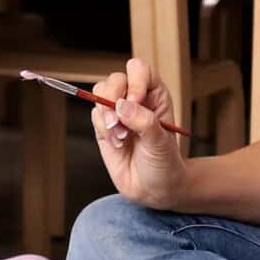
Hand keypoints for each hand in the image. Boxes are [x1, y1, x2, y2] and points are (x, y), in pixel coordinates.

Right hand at [87, 58, 189, 208]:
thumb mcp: (160, 143)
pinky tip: (116, 144)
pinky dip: (102, 129)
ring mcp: (118, 112)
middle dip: (112, 100)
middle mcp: (136, 99)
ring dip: (106, 116)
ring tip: (120, 138)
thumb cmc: (165, 164)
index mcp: (155, 95)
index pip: (139, 70)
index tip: (135, 102)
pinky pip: (94, 115)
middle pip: (115, 80)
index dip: (135, 82)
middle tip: (119, 125)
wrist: (154, 189)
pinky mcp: (104, 126)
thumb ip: (144, 122)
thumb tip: (122, 105)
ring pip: (100, 94)